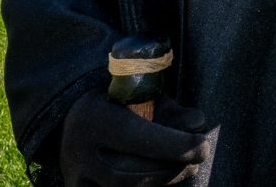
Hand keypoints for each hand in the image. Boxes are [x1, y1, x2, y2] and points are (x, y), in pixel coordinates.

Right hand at [59, 94, 214, 186]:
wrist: (74, 124)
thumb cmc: (119, 107)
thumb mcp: (142, 97)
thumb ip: (170, 110)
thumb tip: (197, 123)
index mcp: (94, 119)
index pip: (136, 137)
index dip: (174, 145)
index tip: (202, 145)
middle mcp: (79, 152)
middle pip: (132, 172)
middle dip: (171, 169)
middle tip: (196, 160)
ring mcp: (78, 179)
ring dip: (163, 182)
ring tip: (184, 169)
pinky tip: (164, 180)